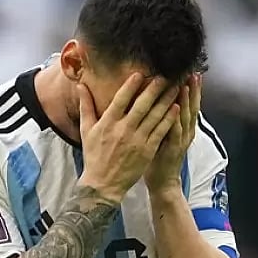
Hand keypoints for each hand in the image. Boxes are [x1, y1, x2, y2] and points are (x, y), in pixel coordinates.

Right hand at [77, 74, 180, 202]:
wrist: (103, 184)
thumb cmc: (94, 156)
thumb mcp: (86, 130)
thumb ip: (86, 106)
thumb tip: (81, 85)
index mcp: (108, 123)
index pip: (121, 99)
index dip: (131, 85)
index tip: (140, 73)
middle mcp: (123, 129)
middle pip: (142, 104)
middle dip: (154, 89)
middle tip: (165, 76)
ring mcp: (137, 140)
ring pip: (155, 116)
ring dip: (166, 100)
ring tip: (176, 87)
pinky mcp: (147, 150)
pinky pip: (160, 131)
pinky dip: (169, 119)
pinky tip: (176, 108)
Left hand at [147, 75, 201, 192]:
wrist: (163, 182)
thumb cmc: (159, 157)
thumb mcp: (164, 133)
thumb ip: (164, 118)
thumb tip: (159, 100)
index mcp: (183, 127)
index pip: (189, 103)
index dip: (191, 88)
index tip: (190, 71)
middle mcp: (186, 131)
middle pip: (191, 106)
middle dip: (193, 89)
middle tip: (193, 71)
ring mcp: (181, 140)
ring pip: (186, 116)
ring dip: (187, 99)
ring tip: (187, 83)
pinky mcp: (173, 149)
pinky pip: (175, 131)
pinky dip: (177, 119)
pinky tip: (177, 108)